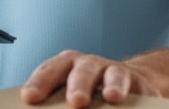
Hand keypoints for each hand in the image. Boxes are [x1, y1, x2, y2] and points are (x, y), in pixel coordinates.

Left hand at [20, 50, 161, 106]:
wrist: (123, 84)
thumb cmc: (85, 91)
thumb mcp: (66, 93)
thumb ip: (54, 102)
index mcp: (65, 66)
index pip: (49, 71)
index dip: (39, 83)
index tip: (30, 98)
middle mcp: (88, 65)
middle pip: (81, 71)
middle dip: (78, 85)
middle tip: (76, 101)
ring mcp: (114, 71)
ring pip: (113, 75)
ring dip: (113, 85)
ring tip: (112, 97)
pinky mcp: (138, 83)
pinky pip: (138, 88)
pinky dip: (136, 95)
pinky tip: (132, 103)